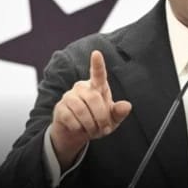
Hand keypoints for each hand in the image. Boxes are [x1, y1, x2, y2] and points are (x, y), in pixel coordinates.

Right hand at [50, 50, 131, 170]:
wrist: (76, 134)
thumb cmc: (97, 122)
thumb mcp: (111, 120)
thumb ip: (119, 112)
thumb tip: (127, 106)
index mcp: (97, 87)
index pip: (98, 74)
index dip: (97, 64)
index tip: (96, 53)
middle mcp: (82, 87)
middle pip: (93, 98)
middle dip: (101, 117)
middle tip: (103, 129)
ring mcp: (69, 96)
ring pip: (81, 110)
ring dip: (90, 125)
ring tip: (92, 130)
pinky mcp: (60, 107)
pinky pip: (70, 118)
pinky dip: (78, 128)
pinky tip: (79, 128)